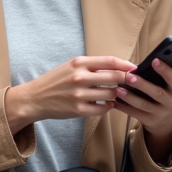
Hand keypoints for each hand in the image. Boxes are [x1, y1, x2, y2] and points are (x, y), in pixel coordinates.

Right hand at [4, 56, 135, 132]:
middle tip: (133, 83)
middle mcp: (80, 77)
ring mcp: (79, 94)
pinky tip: (107, 104)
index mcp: (79, 63)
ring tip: (117, 94)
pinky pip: (103, 108)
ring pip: (111, 94)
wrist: (35, 98)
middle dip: (127, 80)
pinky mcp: (78, 110)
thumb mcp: (71, 66)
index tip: (136, 68)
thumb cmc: (56, 81)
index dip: (126, 65)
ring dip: (117, 94)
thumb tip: (117, 67)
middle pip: (114, 77)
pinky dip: (108, 106)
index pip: (110, 61)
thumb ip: (92, 66)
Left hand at [109, 58, 171, 161]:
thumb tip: (140, 66)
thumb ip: (159, 77)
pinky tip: (115, 101)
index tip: (154, 60)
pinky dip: (124, 107)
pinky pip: (135, 113)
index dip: (165, 70)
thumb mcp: (167, 86)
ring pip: (144, 104)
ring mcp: (161, 114)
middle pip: (157, 93)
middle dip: (142, 84)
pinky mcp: (150, 121)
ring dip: (129, 97)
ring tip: (118, 89)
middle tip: (128, 76)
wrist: (165, 119)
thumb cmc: (163, 94)